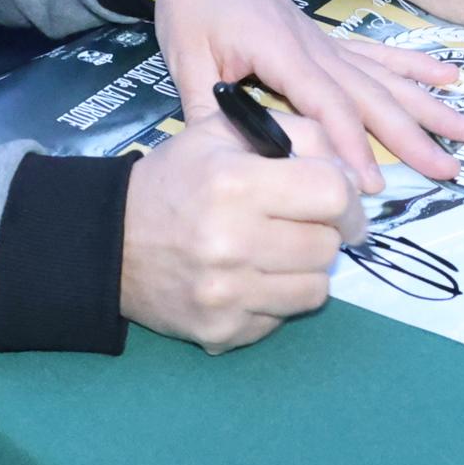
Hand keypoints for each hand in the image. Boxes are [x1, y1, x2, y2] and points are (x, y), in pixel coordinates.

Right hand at [118, 109, 363, 351]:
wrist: (109, 242)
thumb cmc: (175, 178)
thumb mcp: (224, 132)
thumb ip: (295, 133)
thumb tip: (354, 173)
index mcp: (235, 183)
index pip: (332, 193)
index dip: (349, 196)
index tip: (344, 202)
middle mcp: (232, 243)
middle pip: (327, 245)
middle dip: (324, 231)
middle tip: (302, 224)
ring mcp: (227, 295)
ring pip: (315, 289)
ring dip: (305, 269)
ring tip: (276, 252)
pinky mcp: (221, 333)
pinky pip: (282, 318)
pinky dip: (276, 300)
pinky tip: (249, 279)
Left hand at [145, 0, 463, 189]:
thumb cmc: (192, 5)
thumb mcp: (186, 60)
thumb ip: (210, 112)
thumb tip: (234, 162)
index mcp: (282, 52)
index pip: (327, 104)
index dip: (351, 145)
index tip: (372, 185)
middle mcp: (316, 47)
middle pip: (372, 95)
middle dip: (413, 135)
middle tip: (451, 168)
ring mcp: (327, 42)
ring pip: (386, 78)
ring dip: (428, 106)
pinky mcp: (328, 39)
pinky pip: (379, 55)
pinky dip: (414, 66)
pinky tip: (449, 76)